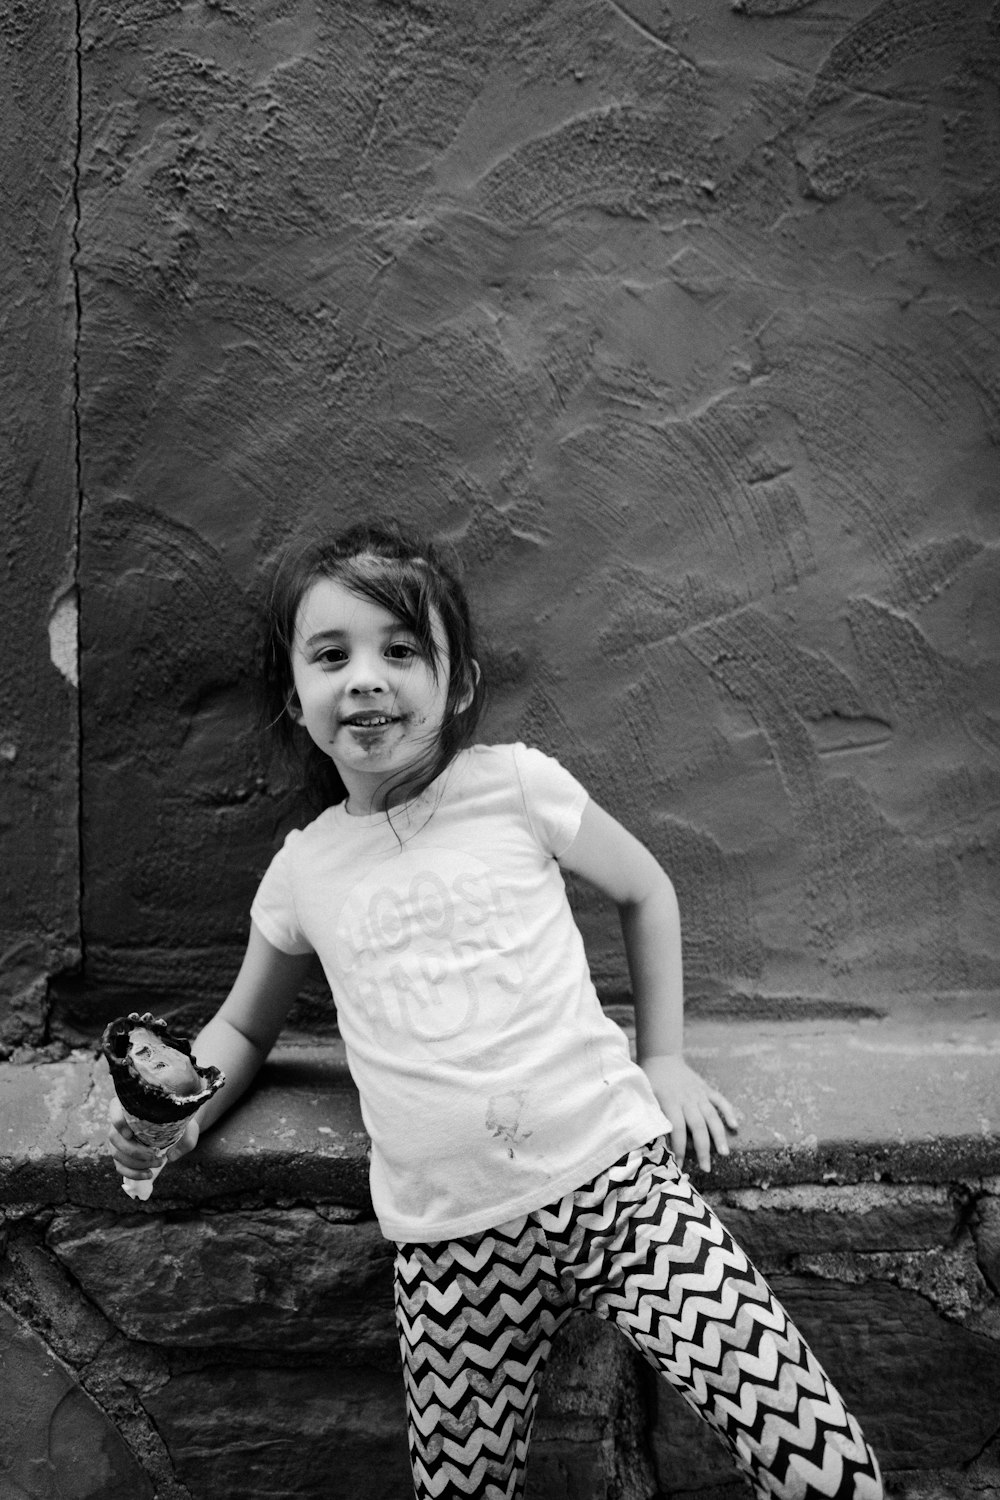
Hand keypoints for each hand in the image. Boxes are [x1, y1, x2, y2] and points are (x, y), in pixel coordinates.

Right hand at [106, 1096, 199, 1191]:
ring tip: (156, 1164)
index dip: (118, 1121)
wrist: (179, 1126)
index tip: (130, 1133)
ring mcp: (119, 1138)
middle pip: (113, 1137)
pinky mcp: (122, 1153)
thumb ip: (184, 1140)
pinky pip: (120, 1167)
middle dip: (134, 1151)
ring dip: (136, 1164)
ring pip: (116, 1154)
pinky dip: (133, 1173)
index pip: (114, 1108)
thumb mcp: (188, 1126)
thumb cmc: (181, 1122)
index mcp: (133, 1104)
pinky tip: (148, 1174)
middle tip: (154, 1155)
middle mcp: (121, 1120)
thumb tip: (170, 1156)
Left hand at [640, 1053, 738, 1170]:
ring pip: (712, 1116)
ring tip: (724, 1153)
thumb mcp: (646, 1097)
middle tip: (707, 1168)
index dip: (679, 1148)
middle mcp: (687, 1099)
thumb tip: (652, 1142)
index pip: (677, 1129)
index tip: (680, 1165)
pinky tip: (735, 1126)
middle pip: (698, 1126)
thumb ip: (652, 1116)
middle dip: (703, 1149)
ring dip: (719, 1135)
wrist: (661, 1057)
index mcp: (670, 1102)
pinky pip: (720, 1100)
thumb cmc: (650, 1081)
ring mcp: (699, 1093)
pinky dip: (729, 1112)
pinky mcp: (706, 1089)